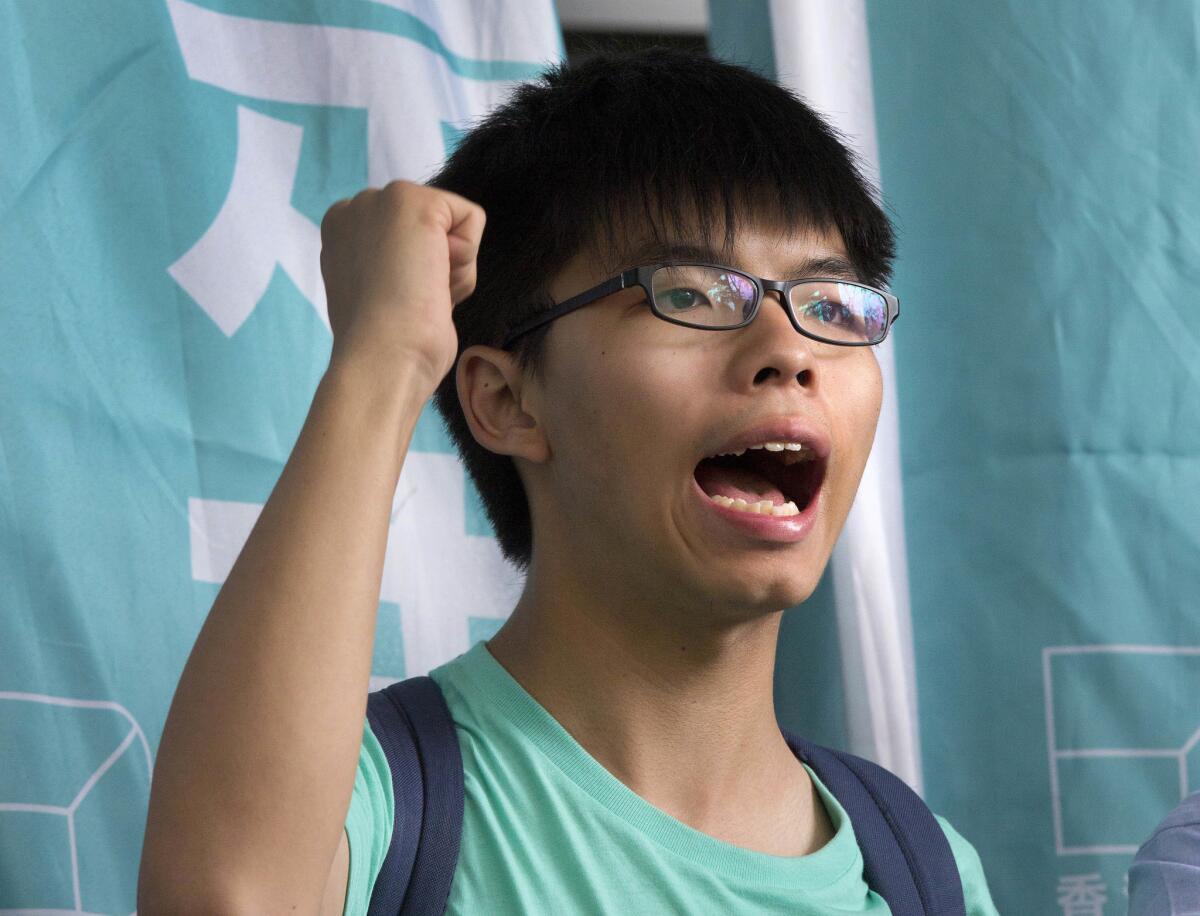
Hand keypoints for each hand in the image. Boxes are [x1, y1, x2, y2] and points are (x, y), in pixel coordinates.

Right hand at [319, 180, 484, 391]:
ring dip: (452, 268)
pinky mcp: (413, 201)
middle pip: (432, 227)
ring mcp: (380, 200)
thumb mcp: (378, 294)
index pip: (406, 236)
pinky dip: (467, 259)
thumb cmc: (383, 345)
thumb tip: (429, 271)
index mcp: (341, 231)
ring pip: (453, 225)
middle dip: (435, 266)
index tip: (395, 300)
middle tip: (409, 299)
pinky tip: (435, 281)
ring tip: (420, 293)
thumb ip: (393, 268)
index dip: (415, 273)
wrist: (381, 356)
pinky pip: (471, 219)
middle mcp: (354, 207)